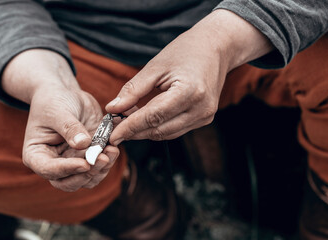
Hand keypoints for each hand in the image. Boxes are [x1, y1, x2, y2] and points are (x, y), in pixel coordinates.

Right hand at [2, 49, 118, 191]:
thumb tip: (83, 144)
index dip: (67, 170)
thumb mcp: (58, 111)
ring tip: (112, 152)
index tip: (85, 163)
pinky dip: (108, 161)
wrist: (65, 94)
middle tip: (103, 159)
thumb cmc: (53, 101)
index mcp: (36, 155)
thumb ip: (70, 128)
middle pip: (70, 181)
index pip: (49, 170)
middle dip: (88, 173)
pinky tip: (114, 149)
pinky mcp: (89, 156)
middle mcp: (54, 163)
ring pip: (87, 178)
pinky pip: (99, 167)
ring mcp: (73, 162)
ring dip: (101, 169)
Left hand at [106, 10, 272, 143]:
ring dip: (145, 131)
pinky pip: (176, 129)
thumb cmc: (185, 51)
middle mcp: (201, 108)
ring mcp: (205, 116)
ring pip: (167, 134)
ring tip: (127, 122)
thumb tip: (112, 108)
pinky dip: (158, 127)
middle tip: (113, 128)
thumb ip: (133, 89)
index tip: (111, 135)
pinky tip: (145, 120)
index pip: (153, 117)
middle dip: (134, 131)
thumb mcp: (155, 66)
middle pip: (160, 130)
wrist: (215, 47)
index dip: (130, 127)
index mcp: (189, 92)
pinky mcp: (205, 118)